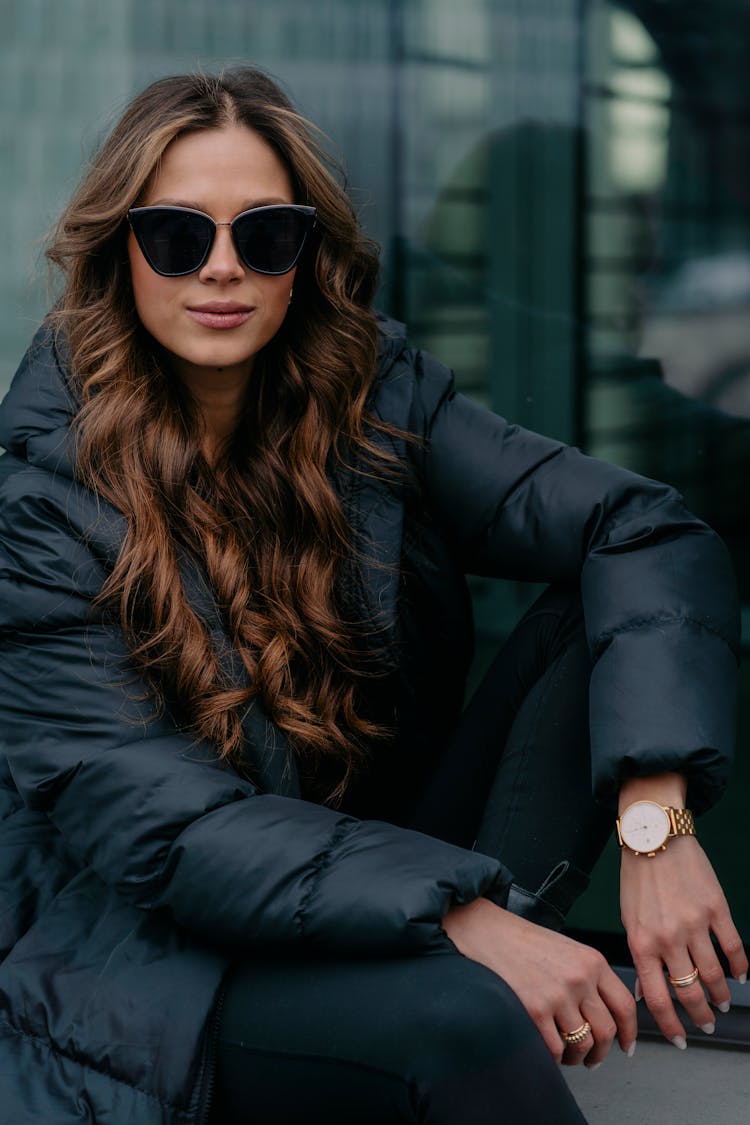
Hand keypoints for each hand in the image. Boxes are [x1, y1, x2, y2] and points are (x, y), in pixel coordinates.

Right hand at [442, 897, 636, 1066]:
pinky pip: (555, 1048)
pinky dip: (555, 1056)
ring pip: (583, 1044)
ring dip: (578, 1057)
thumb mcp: (569, 951)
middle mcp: (580, 979)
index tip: (626, 1047)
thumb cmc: (526, 943)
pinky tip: (549, 1049)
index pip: (625, 1005)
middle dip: (602, 1052)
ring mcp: (558, 995)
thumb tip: (606, 1017)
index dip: (630, 1033)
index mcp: (593, 962)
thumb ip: (591, 978)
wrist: (490, 933)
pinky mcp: (535, 1009)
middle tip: (592, 1059)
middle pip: (607, 1030)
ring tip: (569, 1055)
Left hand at [621, 837, 747, 1046]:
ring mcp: (695, 924)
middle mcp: (668, 938)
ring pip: (714, 975)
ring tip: (721, 1003)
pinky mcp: (717, 909)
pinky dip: (740, 967)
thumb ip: (640, 955)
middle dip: (699, 1017)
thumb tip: (642, 993)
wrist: (655, 836)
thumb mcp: (628, 919)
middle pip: (689, 992)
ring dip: (720, 996)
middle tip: (707, 1025)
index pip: (657, 998)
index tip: (680, 1041)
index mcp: (641, 943)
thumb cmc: (637, 878)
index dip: (671, 1026)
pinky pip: (734, 947)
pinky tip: (741, 977)